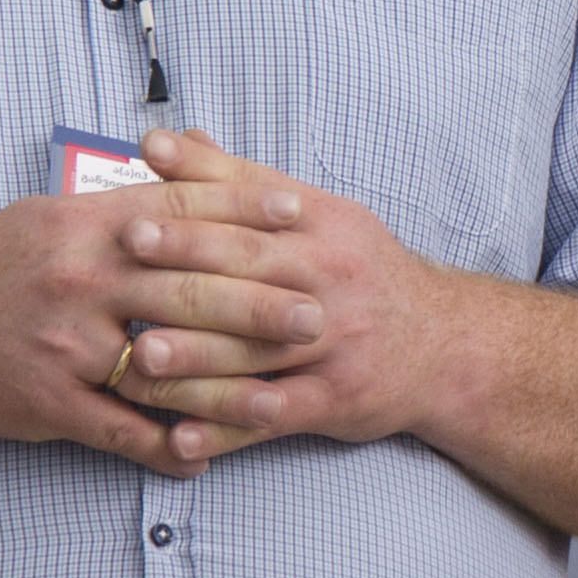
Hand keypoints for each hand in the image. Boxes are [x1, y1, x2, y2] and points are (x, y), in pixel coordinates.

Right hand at [0, 137, 330, 472]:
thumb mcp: (47, 218)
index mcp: (82, 226)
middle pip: (186, 288)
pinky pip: (117, 429)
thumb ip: (117, 203)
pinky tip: (205, 459)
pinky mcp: (48, 399)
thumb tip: (180, 170)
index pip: (179, 210)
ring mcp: (64, 343)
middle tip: (318, 313)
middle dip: (259, 302)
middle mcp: (77, 279)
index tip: (301, 217)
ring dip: (228, 385)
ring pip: (163, 366)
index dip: (244, 212)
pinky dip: (164, 447)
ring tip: (283, 395)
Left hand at [104, 125, 471, 455]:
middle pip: (254, 265)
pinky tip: (179, 440)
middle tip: (129, 251)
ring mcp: (336, 342)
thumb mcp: (320, 216)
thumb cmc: (364, 275)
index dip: (198, 193)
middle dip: (189, 257)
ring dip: (196, 357)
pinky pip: (273, 416)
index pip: (254, 202)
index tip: (145, 183)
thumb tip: (171, 138)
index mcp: (324, 226)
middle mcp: (332, 278)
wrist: (448, 345)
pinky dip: (225, 430)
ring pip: (257, 350)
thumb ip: (241, 182)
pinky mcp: (337, 399)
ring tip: (139, 358)